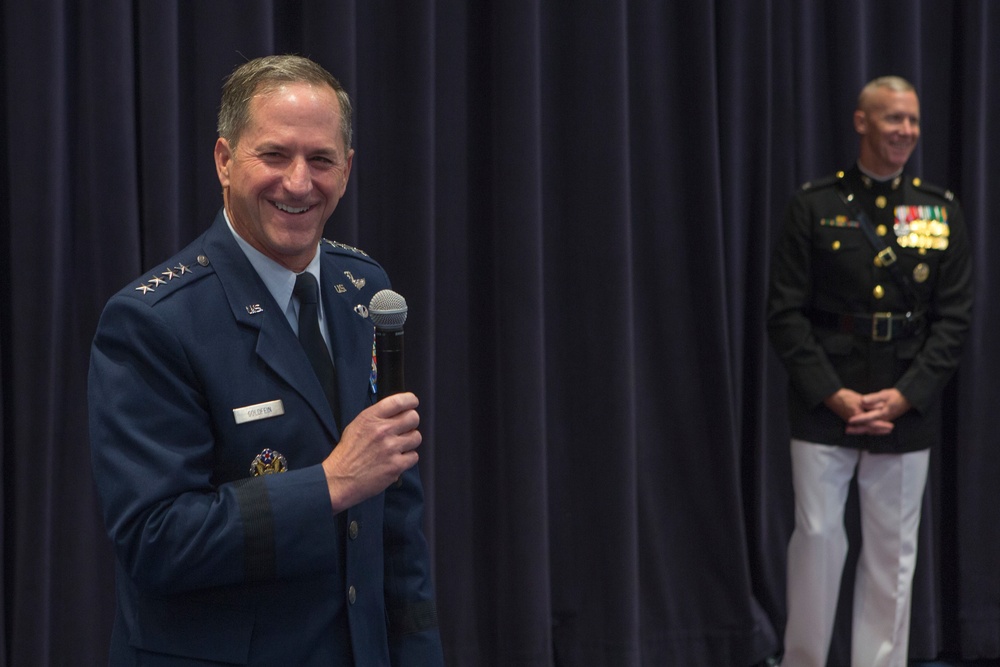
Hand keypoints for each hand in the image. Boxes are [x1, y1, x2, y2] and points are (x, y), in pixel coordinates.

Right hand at [321, 392, 421, 511]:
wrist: (339, 479)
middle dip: (411, 423)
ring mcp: (390, 448)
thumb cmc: (347, 453)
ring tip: (399, 447)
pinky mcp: (396, 465)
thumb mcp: (356, 426)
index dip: (410, 401)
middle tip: (404, 429)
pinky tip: (396, 459)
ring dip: (410, 442)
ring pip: (416, 437)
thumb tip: (396, 412)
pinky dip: (407, 459)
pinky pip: (414, 456)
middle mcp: (382, 430)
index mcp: (370, 418)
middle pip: (413, 418)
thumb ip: (376, 417)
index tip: (413, 403)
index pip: (399, 401)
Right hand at [824, 387, 908, 435]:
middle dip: (880, 430)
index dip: (882, 425)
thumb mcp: (858, 399)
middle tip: (890, 430)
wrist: (831, 396)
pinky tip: (870, 427)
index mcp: (857, 416)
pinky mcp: (849, 419)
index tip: (891, 426)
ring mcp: (851, 422)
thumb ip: (870, 404)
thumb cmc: (844, 397)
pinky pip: (860, 427)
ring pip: (865, 429)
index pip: (872, 424)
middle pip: (869, 429)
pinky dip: (867, 428)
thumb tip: (882, 407)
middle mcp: (854, 422)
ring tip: (883, 430)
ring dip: (874, 430)